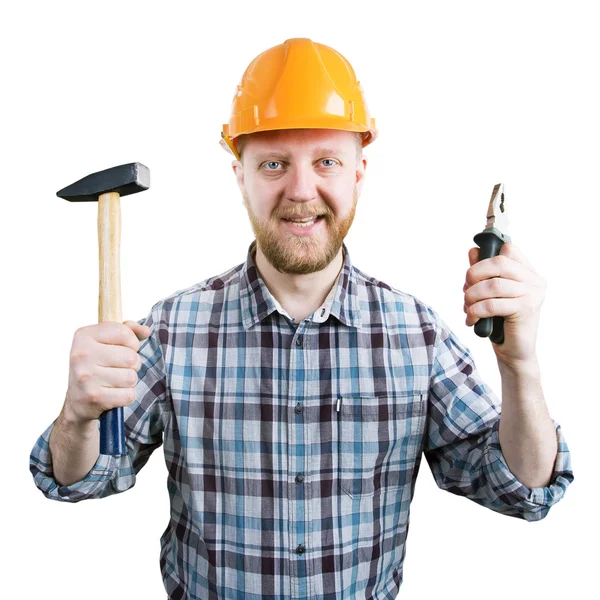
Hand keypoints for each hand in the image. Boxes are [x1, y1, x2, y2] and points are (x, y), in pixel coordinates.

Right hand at [63, 320, 150, 423]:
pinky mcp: (94, 397)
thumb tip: (146, 331)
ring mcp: (86, 377)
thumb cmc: (96, 366)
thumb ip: (127, 331)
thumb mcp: (106, 342)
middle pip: (131, 357)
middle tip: (120, 368)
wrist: (77, 401)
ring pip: (131, 377)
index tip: (125, 349)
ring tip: (115, 381)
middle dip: (133, 364)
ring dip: (129, 381)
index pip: (124, 332)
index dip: (132, 342)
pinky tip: (113, 394)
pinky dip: (126, 396)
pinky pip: (128, 395)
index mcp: (84, 336)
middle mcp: (82, 355)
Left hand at [463, 242, 545, 367]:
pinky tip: (472, 319)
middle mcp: (534, 281)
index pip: (509, 249)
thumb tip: (473, 251)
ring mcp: (533, 294)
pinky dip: (475, 311)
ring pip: (492, 285)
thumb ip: (484, 272)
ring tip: (468, 307)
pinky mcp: (526, 309)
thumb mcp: (490, 294)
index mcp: (528, 273)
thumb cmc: (502, 321)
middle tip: (465, 288)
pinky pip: (491, 304)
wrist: (514, 351)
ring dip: (471, 296)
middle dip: (474, 274)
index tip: (473, 273)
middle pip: (499, 262)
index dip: (486, 257)